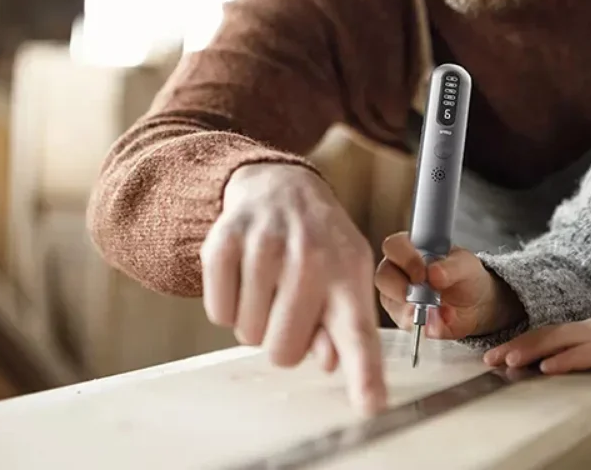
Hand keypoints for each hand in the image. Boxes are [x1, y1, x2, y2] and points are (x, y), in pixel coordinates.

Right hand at [199, 162, 385, 414]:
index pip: (358, 331)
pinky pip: (218, 312)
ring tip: (270, 282)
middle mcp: (311, 255)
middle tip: (287, 304)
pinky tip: (245, 273)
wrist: (282, 186)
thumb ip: (342, 328)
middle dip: (281, 339)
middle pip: (284, 350)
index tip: (371, 405)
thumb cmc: (319, 246)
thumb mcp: (344, 279)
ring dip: (254, 319)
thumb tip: (331, 361)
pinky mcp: (225, 239)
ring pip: (247, 334)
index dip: (364, 373)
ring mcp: (266, 243)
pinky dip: (226, 304)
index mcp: (350, 271)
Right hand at [374, 232, 523, 339]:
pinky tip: (438, 321)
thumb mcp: (465, 265)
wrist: (475, 303)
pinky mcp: (403, 318)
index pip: (394, 246)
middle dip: (402, 287)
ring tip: (435, 309)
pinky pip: (403, 324)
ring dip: (411, 308)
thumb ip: (451, 267)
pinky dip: (422, 325)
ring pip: (388, 302)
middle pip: (382, 276)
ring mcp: (396, 296)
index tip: (423, 273)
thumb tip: (434, 273)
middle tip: (424, 295)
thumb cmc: (465, 275)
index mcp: (410, 248)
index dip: (404, 258)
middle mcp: (398, 270)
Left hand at [483, 314, 590, 389]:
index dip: (525, 342)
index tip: (500, 353)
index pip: (552, 333)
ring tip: (507, 362)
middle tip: (489, 358)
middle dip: (517, 345)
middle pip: (548, 333)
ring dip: (531, 350)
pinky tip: (548, 368)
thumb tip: (575, 371)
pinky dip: (565, 360)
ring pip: (561, 340)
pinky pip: (588, 354)